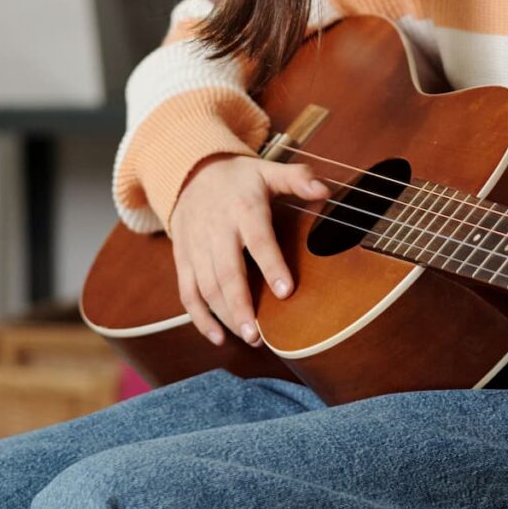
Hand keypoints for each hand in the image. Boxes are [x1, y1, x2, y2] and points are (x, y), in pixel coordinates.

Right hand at [169, 154, 329, 346]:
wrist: (190, 173)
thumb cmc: (239, 179)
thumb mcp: (268, 171)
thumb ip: (298, 179)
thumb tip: (324, 190)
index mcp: (243, 209)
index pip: (258, 240)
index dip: (271, 266)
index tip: (286, 292)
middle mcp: (216, 229)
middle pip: (226, 272)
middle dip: (241, 305)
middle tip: (258, 335)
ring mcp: (196, 246)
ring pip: (206, 286)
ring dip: (225, 315)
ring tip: (249, 337)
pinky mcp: (183, 259)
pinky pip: (187, 292)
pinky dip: (199, 318)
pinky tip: (218, 337)